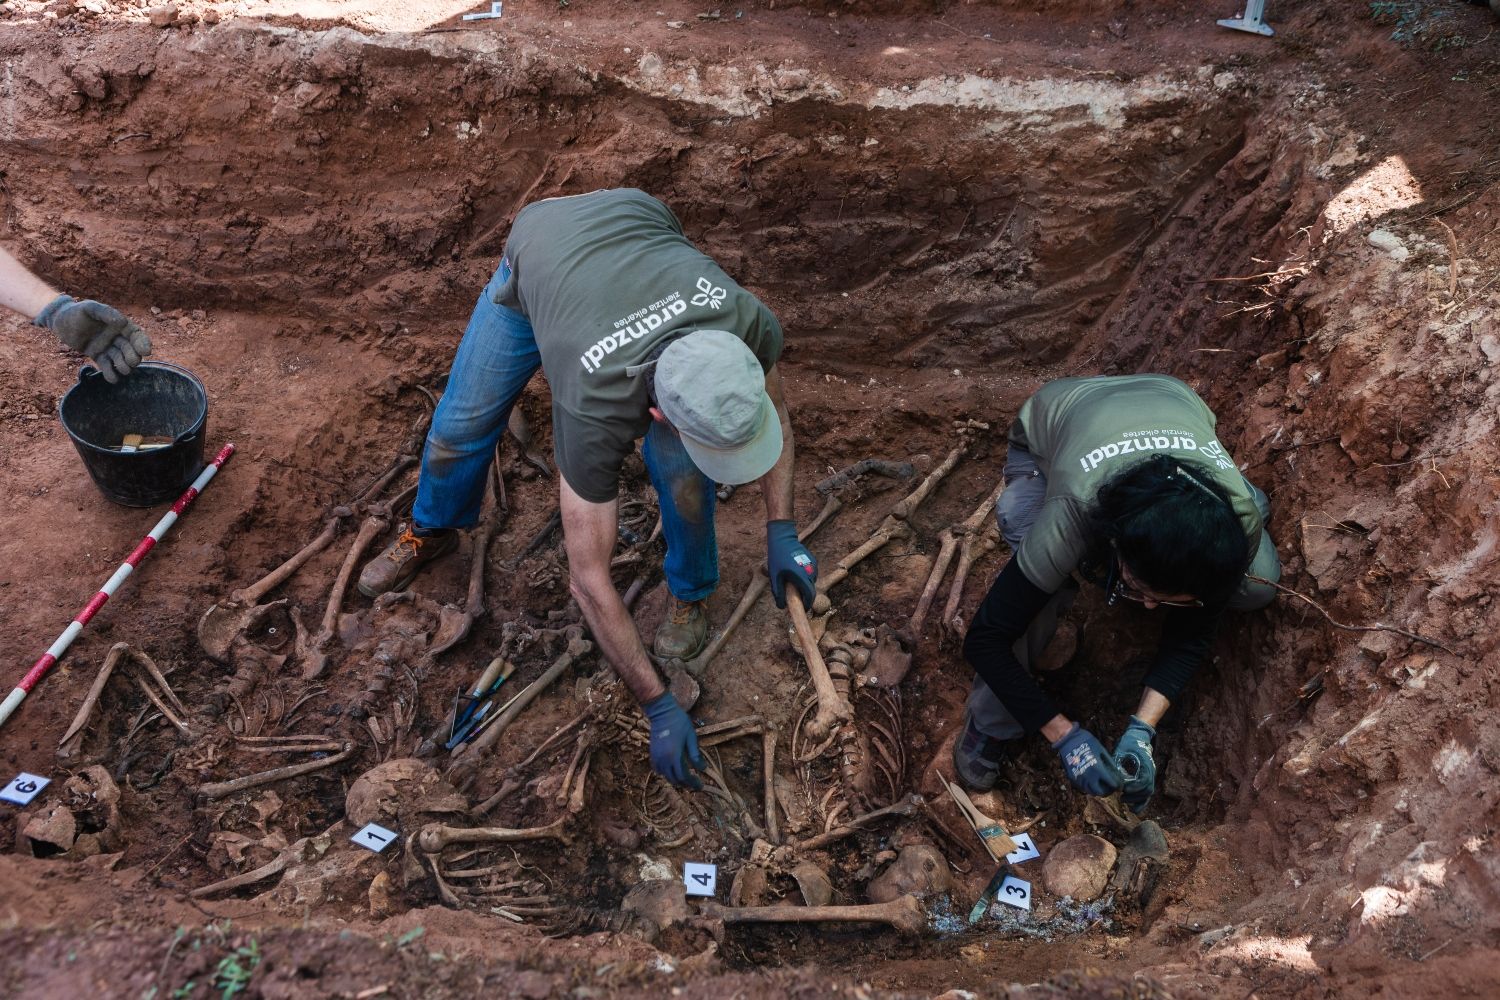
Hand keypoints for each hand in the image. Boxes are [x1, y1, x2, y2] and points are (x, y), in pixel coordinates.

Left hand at [35, 294, 151, 382]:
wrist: (59, 322)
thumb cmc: (75, 312)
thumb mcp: (90, 308)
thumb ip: (105, 312)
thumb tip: (122, 322)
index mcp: (119, 325)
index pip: (136, 335)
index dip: (143, 343)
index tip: (146, 352)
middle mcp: (116, 337)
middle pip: (131, 350)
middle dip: (133, 358)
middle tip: (130, 363)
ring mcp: (107, 347)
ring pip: (121, 359)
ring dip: (124, 366)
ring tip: (121, 370)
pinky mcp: (98, 356)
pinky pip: (107, 366)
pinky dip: (111, 374)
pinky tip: (112, 378)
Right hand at [643, 692, 702, 788]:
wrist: (662, 712)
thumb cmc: (679, 722)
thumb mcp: (691, 737)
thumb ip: (695, 754)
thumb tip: (703, 768)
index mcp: (674, 755)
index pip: (684, 776)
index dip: (692, 783)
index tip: (700, 785)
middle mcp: (664, 759)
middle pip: (674, 779)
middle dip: (685, 783)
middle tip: (694, 783)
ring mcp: (656, 757)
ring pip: (666, 776)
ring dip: (676, 779)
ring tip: (686, 778)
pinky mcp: (652, 754)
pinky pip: (659, 770)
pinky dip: (666, 773)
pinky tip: (673, 770)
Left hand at [767, 519, 816, 609]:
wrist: (783, 537)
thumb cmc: (777, 557)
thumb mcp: (775, 576)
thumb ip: (778, 592)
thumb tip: (782, 607)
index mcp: (801, 576)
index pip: (809, 596)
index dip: (806, 604)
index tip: (802, 608)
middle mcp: (810, 571)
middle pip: (811, 589)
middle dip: (804, 596)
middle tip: (794, 598)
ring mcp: (813, 565)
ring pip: (811, 581)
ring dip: (804, 585)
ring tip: (792, 582)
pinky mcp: (813, 560)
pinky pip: (811, 573)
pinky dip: (805, 577)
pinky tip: (795, 573)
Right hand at [1051, 723, 1124, 796]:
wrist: (1068, 740)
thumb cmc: (1087, 742)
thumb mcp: (1101, 750)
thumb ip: (1109, 762)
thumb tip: (1115, 771)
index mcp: (1098, 769)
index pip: (1111, 783)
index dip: (1117, 785)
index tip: (1119, 785)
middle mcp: (1089, 777)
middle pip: (1100, 792)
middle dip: (1107, 791)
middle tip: (1110, 787)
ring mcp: (1079, 778)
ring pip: (1090, 791)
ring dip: (1097, 790)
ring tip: (1102, 786)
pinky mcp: (1073, 777)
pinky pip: (1083, 787)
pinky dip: (1089, 787)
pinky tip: (1092, 781)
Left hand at [1113, 716, 1156, 813]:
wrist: (1139, 735)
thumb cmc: (1129, 742)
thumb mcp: (1121, 751)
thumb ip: (1118, 765)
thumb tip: (1114, 780)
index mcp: (1145, 764)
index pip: (1144, 781)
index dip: (1134, 787)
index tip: (1123, 789)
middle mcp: (1150, 771)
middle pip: (1147, 790)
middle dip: (1135, 797)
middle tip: (1122, 798)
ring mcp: (1150, 774)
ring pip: (1148, 792)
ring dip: (1138, 800)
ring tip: (1126, 804)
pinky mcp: (1147, 776)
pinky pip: (1147, 791)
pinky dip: (1141, 800)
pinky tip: (1133, 807)